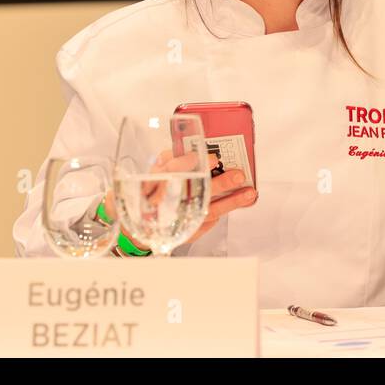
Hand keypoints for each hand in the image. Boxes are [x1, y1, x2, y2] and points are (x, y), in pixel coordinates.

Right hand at [120, 151, 257, 250]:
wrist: (135, 225)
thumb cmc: (148, 192)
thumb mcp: (153, 171)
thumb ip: (170, 160)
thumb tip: (193, 151)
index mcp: (153, 183)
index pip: (170, 172)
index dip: (190, 164)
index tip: (211, 158)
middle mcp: (164, 204)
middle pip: (193, 192)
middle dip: (218, 184)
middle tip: (238, 174)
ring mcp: (176, 221)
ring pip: (207, 210)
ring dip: (230, 201)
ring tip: (249, 192)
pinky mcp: (185, 233)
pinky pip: (207, 222)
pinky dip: (223, 211)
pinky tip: (239, 202)